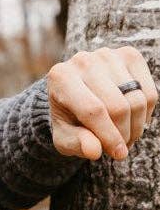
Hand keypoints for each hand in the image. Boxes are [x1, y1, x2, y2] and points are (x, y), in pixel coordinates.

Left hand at [46, 44, 156, 159]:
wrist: (75, 93)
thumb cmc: (69, 119)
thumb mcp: (64, 137)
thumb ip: (76, 144)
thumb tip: (94, 151)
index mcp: (61, 78)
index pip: (93, 110)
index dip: (110, 136)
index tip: (119, 154)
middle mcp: (83, 60)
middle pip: (118, 106)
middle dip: (123, 134)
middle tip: (120, 148)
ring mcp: (108, 55)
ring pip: (137, 99)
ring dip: (136, 126)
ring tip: (125, 137)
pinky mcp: (129, 55)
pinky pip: (149, 91)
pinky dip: (145, 113)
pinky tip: (133, 121)